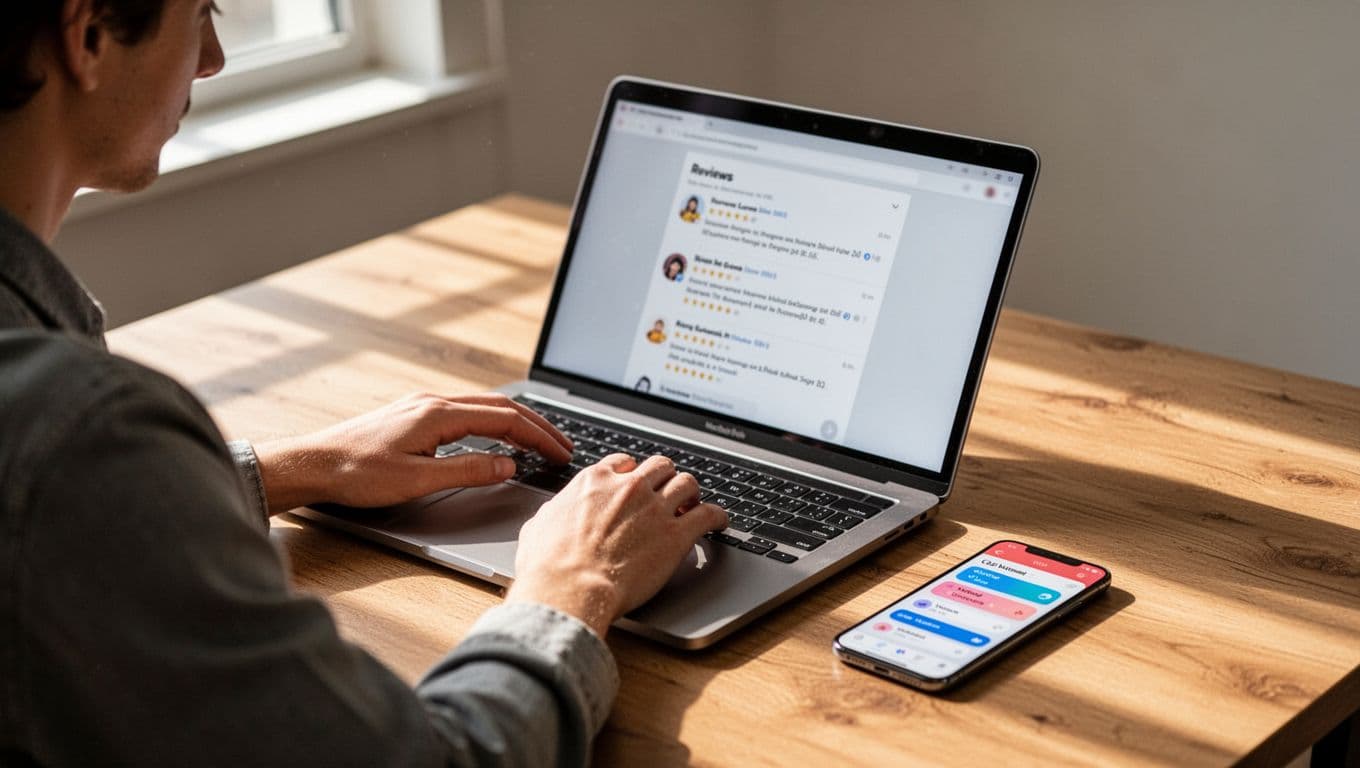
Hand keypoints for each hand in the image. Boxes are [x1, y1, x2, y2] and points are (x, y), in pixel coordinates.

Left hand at [252, 392, 572, 512]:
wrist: (310, 464)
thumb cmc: (355, 474)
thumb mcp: (416, 480)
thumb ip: (467, 471)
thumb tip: (507, 465)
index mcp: (438, 414)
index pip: (504, 419)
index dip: (538, 436)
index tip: (561, 452)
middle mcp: (432, 402)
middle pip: (499, 407)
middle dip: (536, 425)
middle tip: (562, 445)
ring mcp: (421, 406)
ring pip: (483, 406)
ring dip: (515, 422)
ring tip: (538, 441)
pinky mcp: (411, 416)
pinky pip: (464, 412)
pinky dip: (492, 422)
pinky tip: (494, 436)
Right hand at [505, 454, 728, 637]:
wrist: (569, 588)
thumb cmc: (548, 566)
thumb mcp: (538, 527)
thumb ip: (553, 513)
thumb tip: (552, 515)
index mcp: (595, 481)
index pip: (624, 463)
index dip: (633, 474)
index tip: (636, 485)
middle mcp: (629, 487)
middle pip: (660, 466)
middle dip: (665, 479)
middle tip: (668, 494)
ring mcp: (655, 508)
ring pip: (687, 482)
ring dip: (691, 493)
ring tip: (693, 505)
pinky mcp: (677, 535)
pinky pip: (709, 513)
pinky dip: (717, 516)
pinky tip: (719, 523)